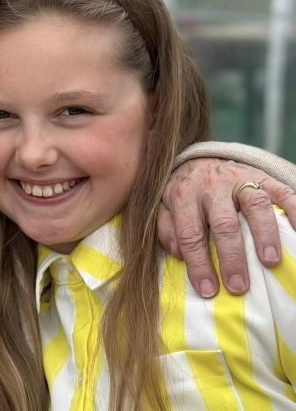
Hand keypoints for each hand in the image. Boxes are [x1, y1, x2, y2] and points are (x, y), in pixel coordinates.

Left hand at [158, 158, 295, 297]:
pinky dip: (294, 209)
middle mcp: (211, 185)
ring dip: (264, 235)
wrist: (200, 159)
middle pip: (224, 223)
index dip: (198, 263)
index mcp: (184, 195)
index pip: (190, 234)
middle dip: (231, 257)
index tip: (208, 290)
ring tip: (270, 263)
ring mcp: (239, 179)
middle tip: (238, 287)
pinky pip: (282, 192)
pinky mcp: (262, 176)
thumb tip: (177, 253)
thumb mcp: (166, 207)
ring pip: (255, 205)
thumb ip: (167, 228)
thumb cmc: (185, 193)